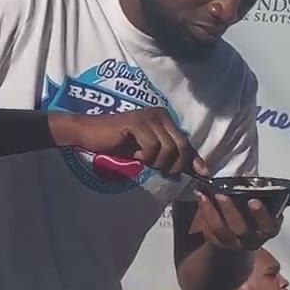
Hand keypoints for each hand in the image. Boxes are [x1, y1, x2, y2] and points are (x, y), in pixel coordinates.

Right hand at [62, 107, 201, 177]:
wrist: (88, 134)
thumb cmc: (116, 143)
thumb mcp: (147, 151)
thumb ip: (168, 156)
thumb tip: (198, 170)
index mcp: (165, 119)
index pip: (186, 141)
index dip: (194, 159)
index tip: (201, 174)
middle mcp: (160, 114)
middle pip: (181, 145)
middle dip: (176, 164)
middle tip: (163, 173)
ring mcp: (148, 117)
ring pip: (168, 148)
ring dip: (158, 162)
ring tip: (144, 162)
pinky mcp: (137, 123)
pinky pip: (152, 146)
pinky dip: (146, 156)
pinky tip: (135, 155)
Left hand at [190, 191, 282, 250]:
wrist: (240, 235)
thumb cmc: (253, 212)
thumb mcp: (259, 201)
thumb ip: (253, 188)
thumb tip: (236, 170)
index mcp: (268, 227)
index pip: (268, 224)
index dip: (261, 214)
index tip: (253, 201)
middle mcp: (252, 238)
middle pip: (241, 228)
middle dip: (230, 210)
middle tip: (221, 194)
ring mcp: (233, 242)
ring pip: (220, 228)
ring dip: (211, 210)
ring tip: (204, 194)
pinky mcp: (217, 241)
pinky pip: (208, 228)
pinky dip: (204, 211)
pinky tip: (200, 196)